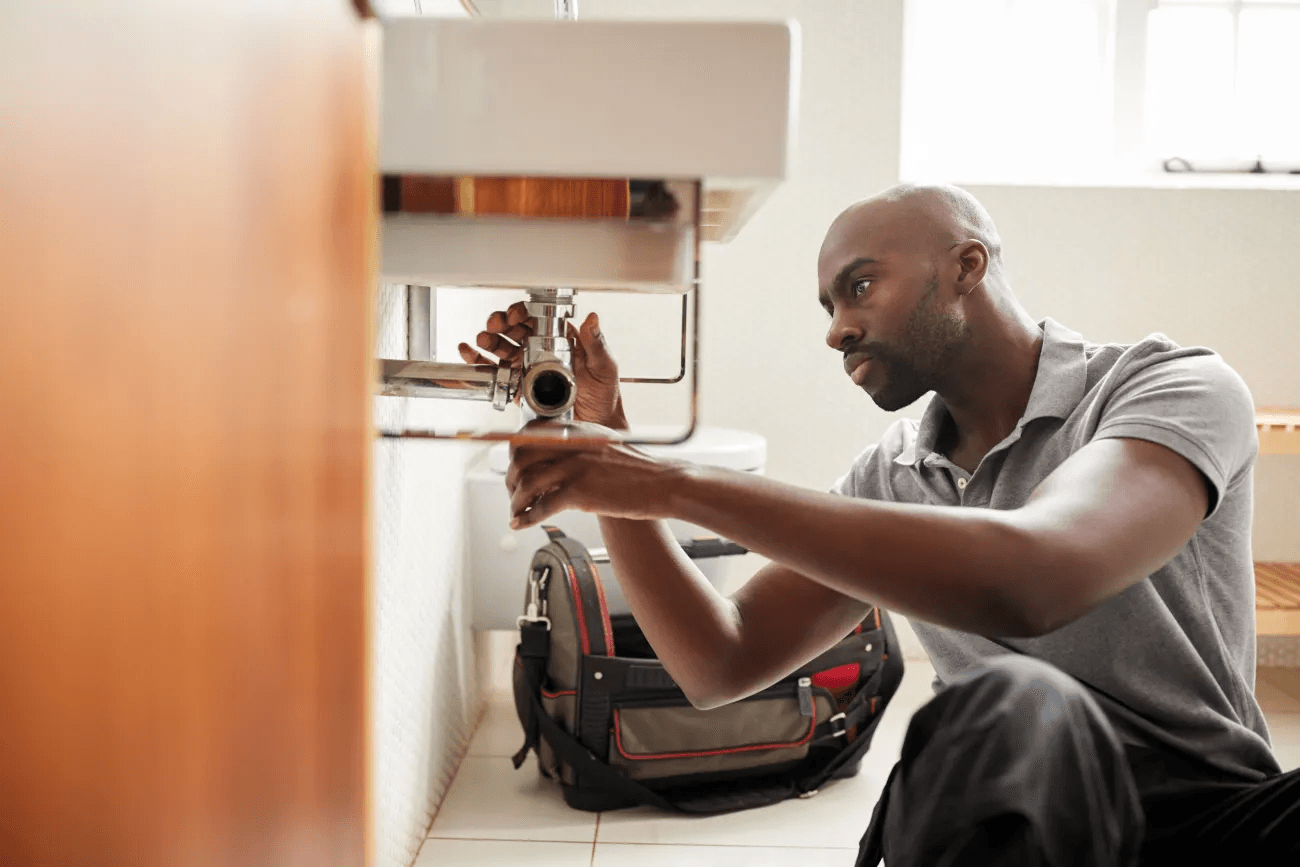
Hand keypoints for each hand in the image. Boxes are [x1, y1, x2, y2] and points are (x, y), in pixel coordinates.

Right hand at [458, 302, 626, 427]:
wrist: (597, 425)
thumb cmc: (604, 394)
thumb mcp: (604, 366)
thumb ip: (596, 344)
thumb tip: (592, 318)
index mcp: (560, 339)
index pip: (537, 318)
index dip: (523, 313)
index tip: (516, 316)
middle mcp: (541, 350)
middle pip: (514, 330)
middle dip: (501, 324)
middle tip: (495, 325)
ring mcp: (527, 367)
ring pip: (502, 347)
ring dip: (489, 340)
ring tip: (483, 339)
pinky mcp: (517, 386)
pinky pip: (495, 372)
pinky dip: (479, 361)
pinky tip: (469, 353)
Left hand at [506, 421, 685, 528]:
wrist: (663, 484)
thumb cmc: (638, 470)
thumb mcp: (603, 446)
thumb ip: (577, 448)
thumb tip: (551, 462)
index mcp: (576, 431)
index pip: (529, 433)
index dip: (514, 452)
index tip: (512, 467)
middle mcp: (571, 445)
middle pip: (520, 456)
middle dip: (509, 477)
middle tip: (511, 492)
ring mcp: (575, 467)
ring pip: (526, 483)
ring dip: (515, 501)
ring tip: (516, 511)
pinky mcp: (580, 492)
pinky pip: (542, 506)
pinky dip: (526, 518)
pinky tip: (521, 524)